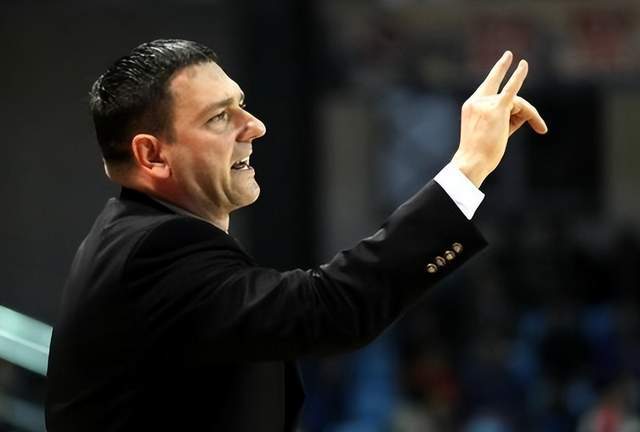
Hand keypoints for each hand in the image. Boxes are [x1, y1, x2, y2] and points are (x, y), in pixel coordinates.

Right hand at [451, 51, 547, 186]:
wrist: (472, 161)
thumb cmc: (479, 154)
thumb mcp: (491, 131)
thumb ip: (507, 117)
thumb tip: (526, 111)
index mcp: (471, 105)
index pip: (490, 93)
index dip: (497, 77)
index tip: (505, 60)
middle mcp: (476, 101)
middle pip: (506, 95)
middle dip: (506, 77)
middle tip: (511, 59)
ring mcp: (485, 103)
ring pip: (517, 102)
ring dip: (531, 114)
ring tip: (541, 128)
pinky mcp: (497, 109)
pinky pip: (511, 90)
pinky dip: (518, 76)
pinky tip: (523, 65)